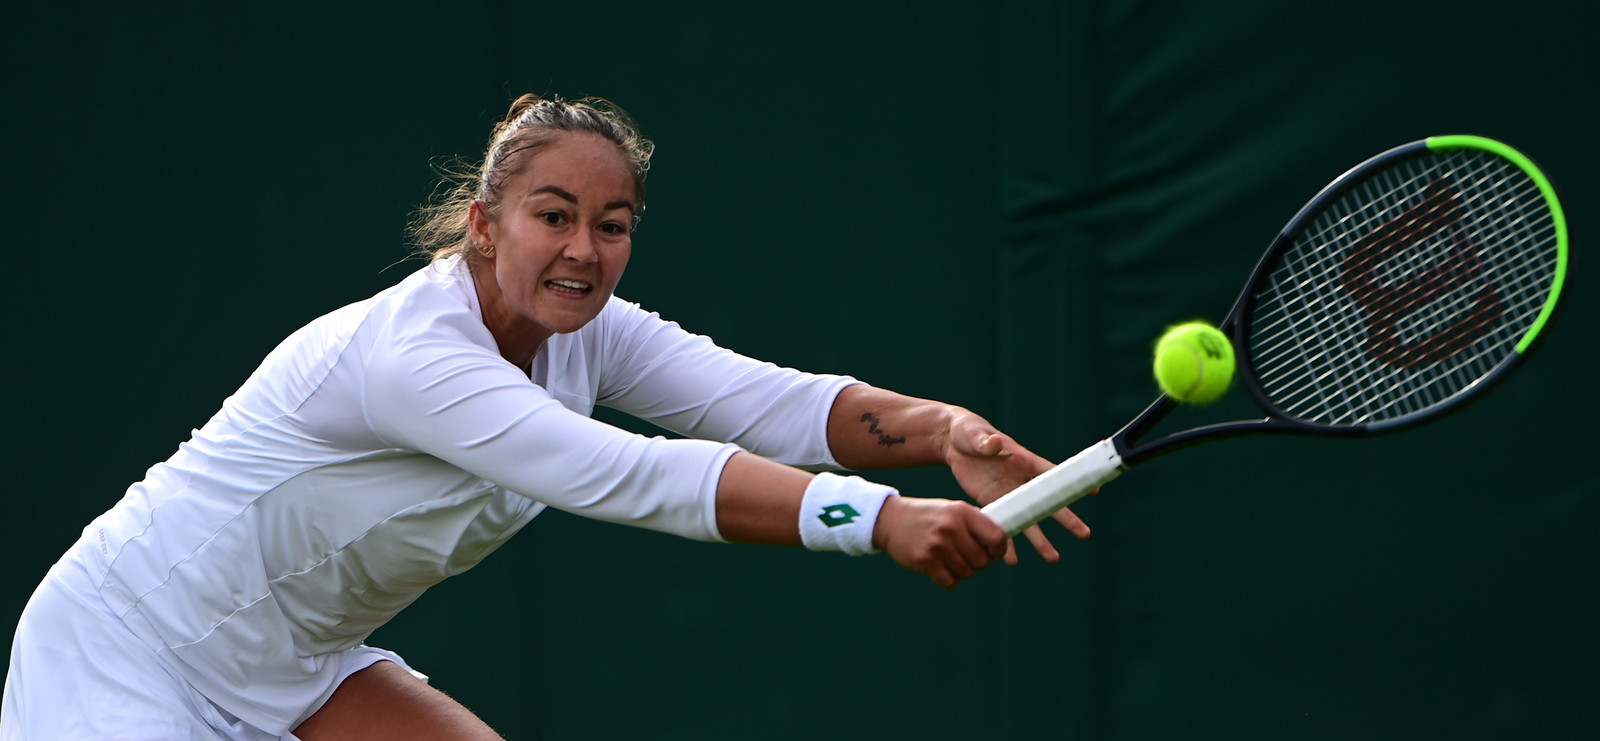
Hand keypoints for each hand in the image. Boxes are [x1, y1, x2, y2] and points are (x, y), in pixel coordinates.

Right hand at [873, 496, 1007, 588]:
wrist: (891, 520)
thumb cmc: (928, 517)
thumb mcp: (953, 511)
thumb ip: (976, 524)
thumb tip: (1004, 549)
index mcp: (962, 512)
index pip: (996, 537)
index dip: (1000, 549)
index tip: (993, 552)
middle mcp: (951, 528)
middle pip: (982, 560)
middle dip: (978, 562)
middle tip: (965, 555)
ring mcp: (937, 545)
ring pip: (967, 573)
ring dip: (962, 570)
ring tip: (949, 558)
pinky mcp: (925, 561)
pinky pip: (951, 582)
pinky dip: (949, 580)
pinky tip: (941, 568)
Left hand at [940, 410, 1091, 564]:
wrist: (952, 444)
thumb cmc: (968, 432)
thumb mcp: (975, 434)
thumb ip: (986, 441)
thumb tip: (995, 443)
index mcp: (1023, 460)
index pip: (1051, 472)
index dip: (1070, 483)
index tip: (1094, 492)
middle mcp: (1021, 481)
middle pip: (1047, 503)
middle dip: (1066, 519)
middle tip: (1085, 534)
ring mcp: (1009, 494)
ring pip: (1028, 520)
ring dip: (1040, 540)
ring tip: (1053, 558)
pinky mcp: (993, 503)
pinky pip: (1003, 525)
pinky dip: (1006, 543)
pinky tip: (1011, 561)